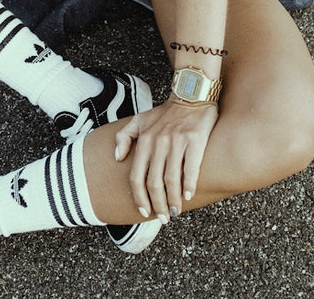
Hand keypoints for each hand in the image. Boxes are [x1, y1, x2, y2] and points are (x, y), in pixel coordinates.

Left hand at [113, 98, 217, 222]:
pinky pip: (191, 168)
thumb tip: (118, 158)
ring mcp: (177, 142)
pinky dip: (189, 185)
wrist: (191, 94)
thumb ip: (124, 137)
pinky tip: (188, 196)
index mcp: (144, 141)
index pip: (136, 177)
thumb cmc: (166, 112)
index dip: (139, 197)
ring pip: (171, 179)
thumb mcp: (139, 120)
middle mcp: (158, 143)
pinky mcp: (195, 141)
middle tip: (163, 218)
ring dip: (173, 200)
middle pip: (154, 183)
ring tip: (176, 212)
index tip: (144, 211)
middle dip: (157, 205)